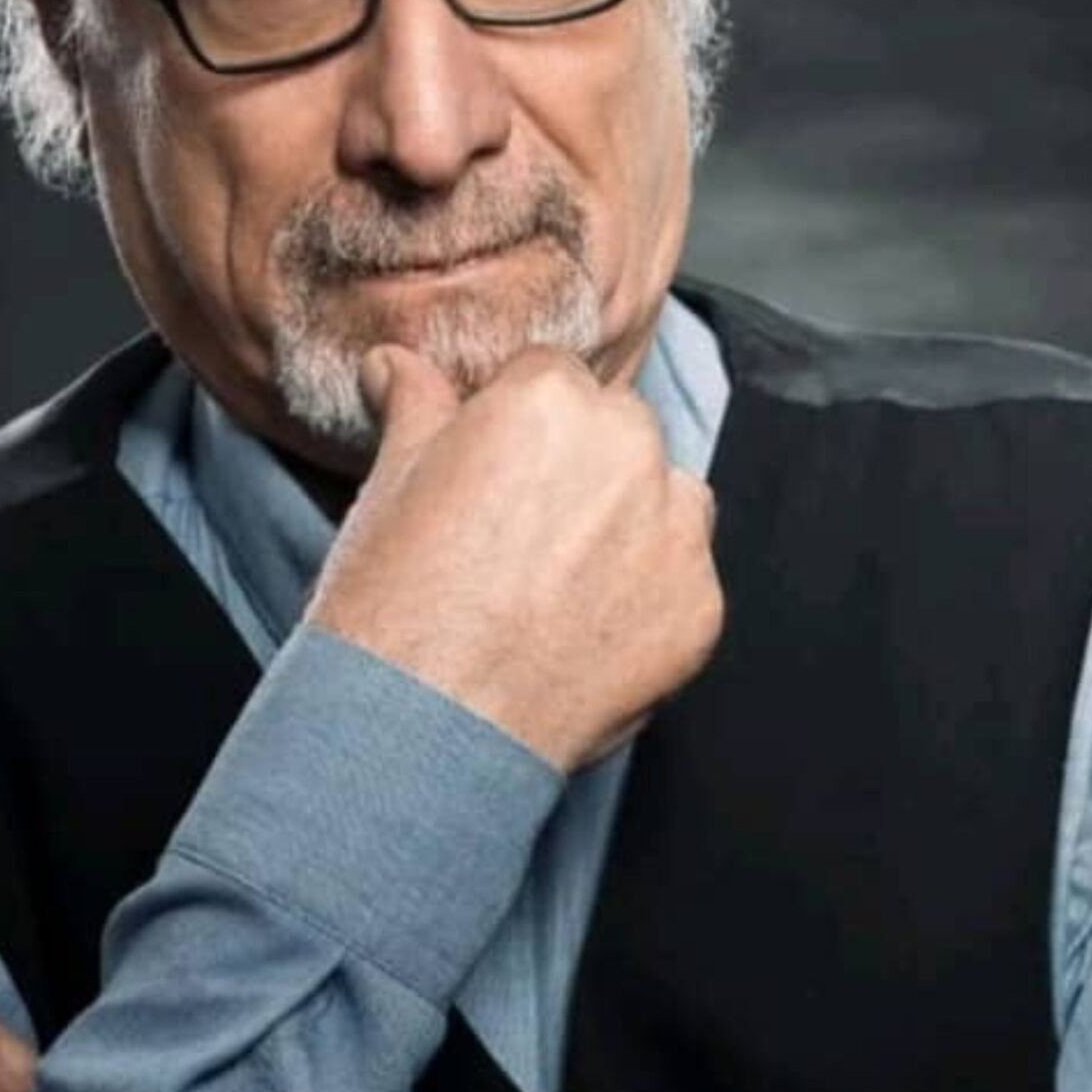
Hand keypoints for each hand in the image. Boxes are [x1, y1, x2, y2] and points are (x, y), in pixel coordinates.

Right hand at [304, 343, 723, 771]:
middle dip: (582, 467)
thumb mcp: (390, 483)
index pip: (551, 378)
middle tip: (522, 533)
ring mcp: (675, 531)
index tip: (494, 473)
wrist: (424, 728)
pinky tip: (584, 634)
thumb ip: (415, 406)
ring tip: (559, 583)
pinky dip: (647, 601)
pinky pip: (684, 581)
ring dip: (630, 523)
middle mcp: (628, 448)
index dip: (518, 428)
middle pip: (619, 431)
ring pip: (667, 498)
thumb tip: (397, 363)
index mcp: (550, 399)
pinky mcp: (701, 608)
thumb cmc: (394, 601)